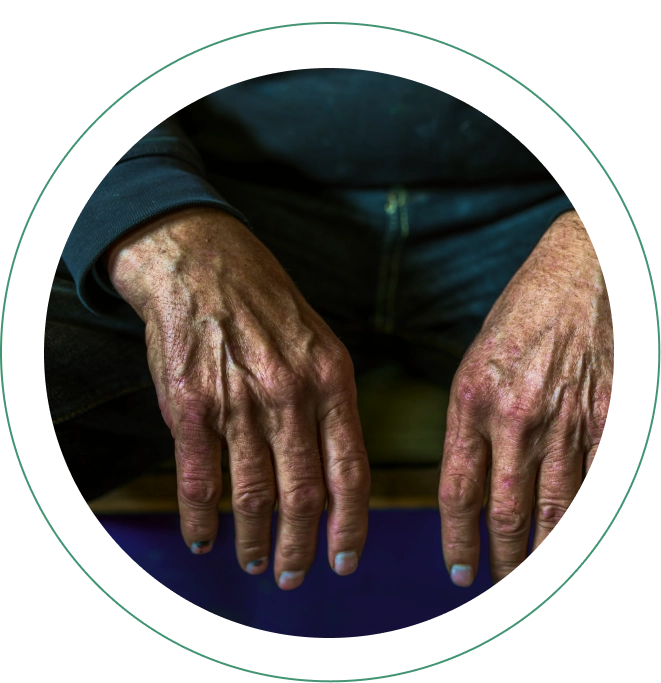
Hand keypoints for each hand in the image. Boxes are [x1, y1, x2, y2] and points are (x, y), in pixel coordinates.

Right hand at [105, 207, 369, 589]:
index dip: (350, 524)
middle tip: (292, 575)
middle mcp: (290, 394)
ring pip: (253, 494)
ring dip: (254, 538)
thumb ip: (329, 401)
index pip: (351, 470)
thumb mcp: (317, 341)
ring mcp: (239, 401)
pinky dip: (201, 518)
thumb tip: (335, 466)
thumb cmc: (262, 303)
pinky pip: (200, 480)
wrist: (200, 261)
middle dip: (299, 546)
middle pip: (303, 494)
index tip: (344, 559)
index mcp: (331, 379)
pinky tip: (203, 537)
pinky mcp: (190, 405)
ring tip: (253, 561)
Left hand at [438, 210, 613, 585]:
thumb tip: (473, 487)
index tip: (459, 570)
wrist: (577, 275)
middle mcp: (516, 418)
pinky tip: (576, 536)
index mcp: (471, 402)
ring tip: (537, 576)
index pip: (458, 491)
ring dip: (547, 553)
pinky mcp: (608, 418)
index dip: (458, 540)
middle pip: (508, 512)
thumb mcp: (474, 366)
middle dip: (505, 560)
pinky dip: (586, 518)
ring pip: (557, 510)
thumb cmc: (519, 320)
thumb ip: (470, 426)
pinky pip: (598, 484)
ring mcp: (567, 421)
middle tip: (502, 585)